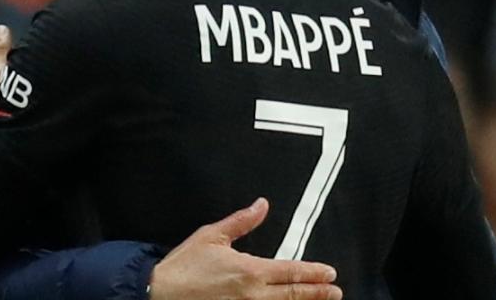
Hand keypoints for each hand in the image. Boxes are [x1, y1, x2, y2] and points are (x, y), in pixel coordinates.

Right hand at [149, 198, 341, 299]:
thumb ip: (242, 221)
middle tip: (335, 291)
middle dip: (318, 292)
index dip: (314, 273)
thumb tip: (261, 205)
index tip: (330, 273)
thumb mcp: (212, 235)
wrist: (160, 294)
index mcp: (250, 271)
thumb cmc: (183, 267)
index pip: (292, 272)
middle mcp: (253, 296)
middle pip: (294, 295)